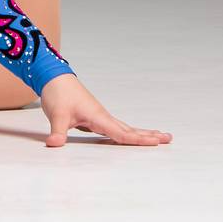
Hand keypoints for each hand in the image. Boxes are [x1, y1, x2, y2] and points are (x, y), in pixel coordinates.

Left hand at [38, 73, 172, 147]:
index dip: (138, 139)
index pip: (121, 133)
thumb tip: (53, 144)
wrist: (53, 77)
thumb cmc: (58, 94)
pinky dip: (127, 133)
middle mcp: (103, 116)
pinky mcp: (95, 116)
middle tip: (169, 139)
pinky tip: (132, 136)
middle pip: (129, 129)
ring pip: (125, 127)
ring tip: (159, 137)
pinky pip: (115, 127)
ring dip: (141, 133)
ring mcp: (100, 116)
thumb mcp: (57, 115)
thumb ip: (57, 131)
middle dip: (148, 135)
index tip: (156, 142)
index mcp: (98, 117)